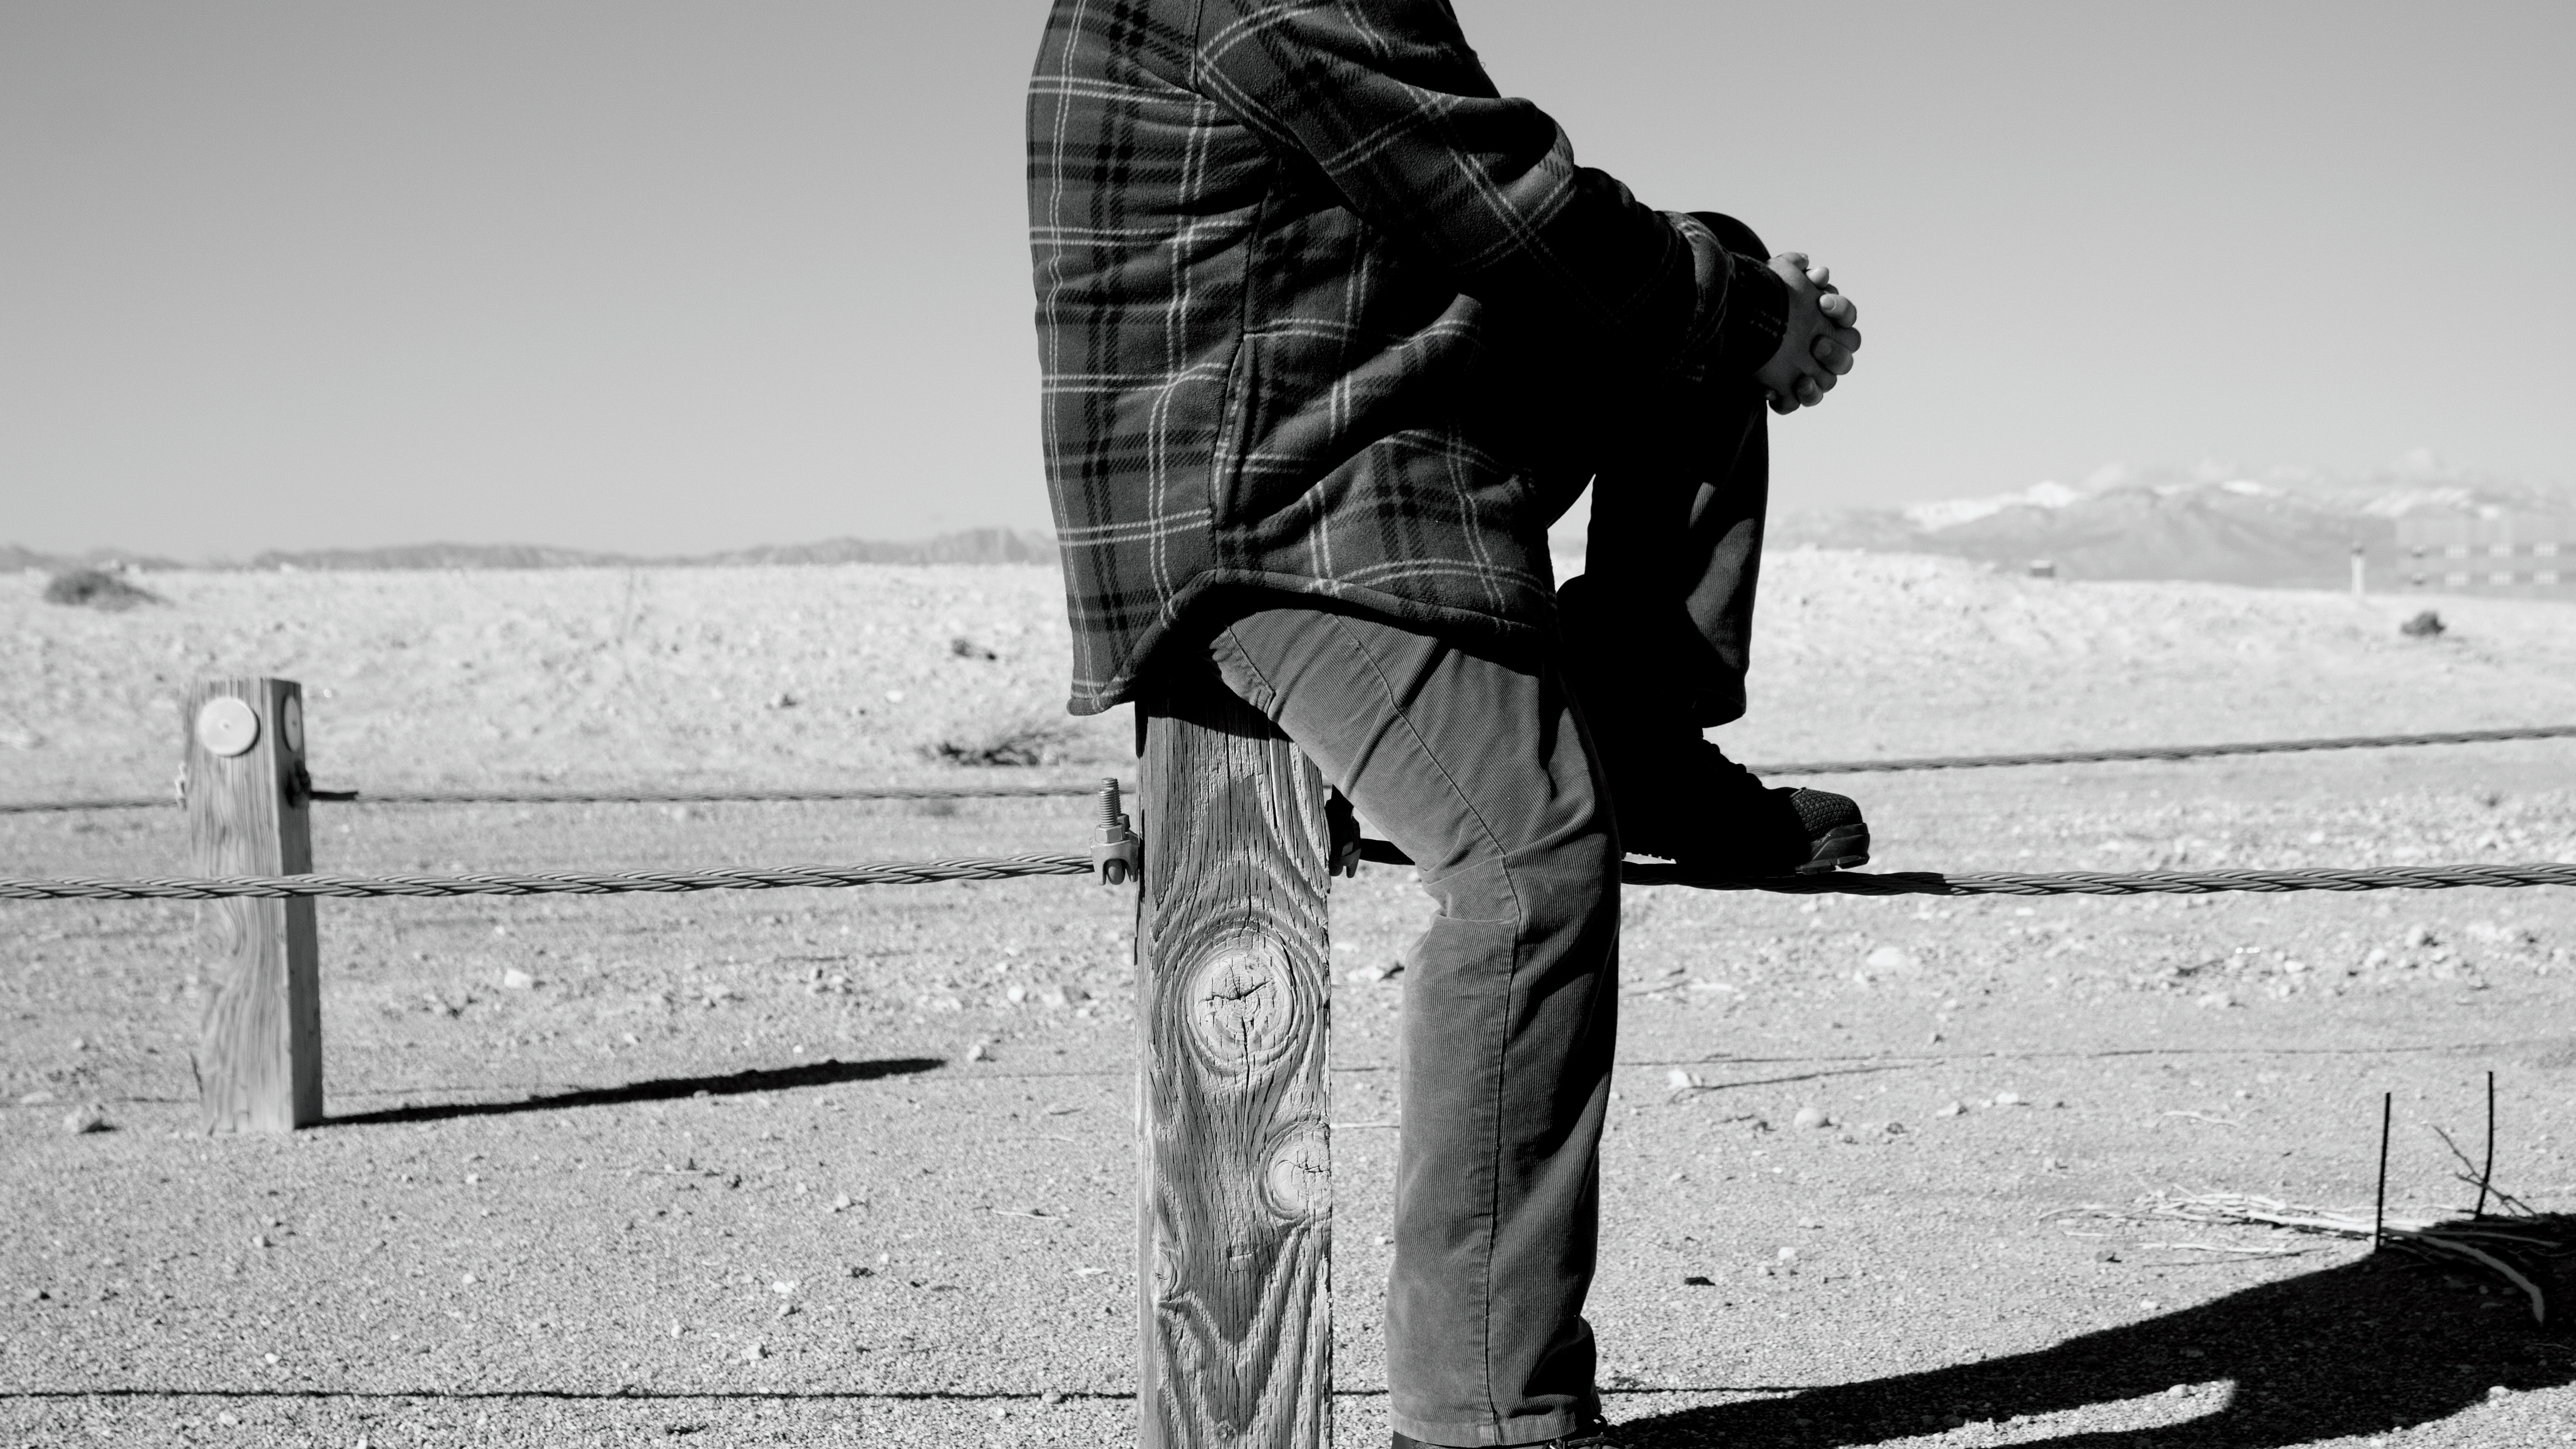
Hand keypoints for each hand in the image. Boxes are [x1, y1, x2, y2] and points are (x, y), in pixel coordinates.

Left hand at [1753, 253, 1861, 412]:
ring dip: (1819, 381)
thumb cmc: (1759, 301)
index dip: (1841, 311)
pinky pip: (1801, 401)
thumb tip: (1813, 268)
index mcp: (1824, 320)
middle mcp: (1823, 346)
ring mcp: (1809, 370)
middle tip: (1816, 344)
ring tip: (1801, 377)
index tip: (1822, 303)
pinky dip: (1793, 399)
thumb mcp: (1769, 279)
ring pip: (1829, 382)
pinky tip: (1775, 393)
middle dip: (1834, 351)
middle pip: (1847, 355)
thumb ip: (1791, 268)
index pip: (1847, 316)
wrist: (1731, 324)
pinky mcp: (1789, 390)